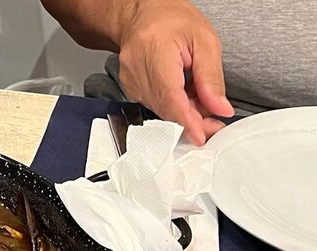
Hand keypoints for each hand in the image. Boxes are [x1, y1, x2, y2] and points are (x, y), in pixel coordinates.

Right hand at [116, 0, 233, 144]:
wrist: (143, 14)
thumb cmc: (171, 20)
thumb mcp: (204, 40)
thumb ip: (211, 77)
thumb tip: (219, 108)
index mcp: (154, 50)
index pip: (170, 96)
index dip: (187, 120)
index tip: (200, 136)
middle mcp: (137, 68)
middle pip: (165, 107)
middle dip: (191, 120)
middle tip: (213, 124)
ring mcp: (130, 81)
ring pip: (161, 109)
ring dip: (183, 112)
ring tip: (200, 100)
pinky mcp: (130, 89)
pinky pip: (154, 105)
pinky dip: (172, 106)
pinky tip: (183, 95)